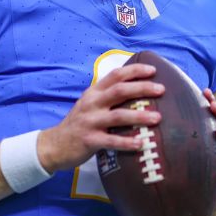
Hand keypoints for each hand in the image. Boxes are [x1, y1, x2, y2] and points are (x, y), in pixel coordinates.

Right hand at [37, 64, 164, 172]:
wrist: (54, 145)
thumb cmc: (79, 124)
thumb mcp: (89, 104)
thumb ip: (107, 97)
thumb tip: (136, 91)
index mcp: (93, 93)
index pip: (115, 76)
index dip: (134, 71)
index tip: (153, 70)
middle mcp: (92, 104)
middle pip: (120, 91)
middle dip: (142, 88)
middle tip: (161, 89)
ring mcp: (90, 122)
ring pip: (119, 116)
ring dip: (139, 116)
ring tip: (157, 118)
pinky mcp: (90, 141)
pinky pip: (112, 141)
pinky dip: (127, 142)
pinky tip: (140, 143)